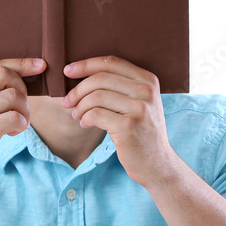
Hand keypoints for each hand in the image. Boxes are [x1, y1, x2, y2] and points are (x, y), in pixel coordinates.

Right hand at [0, 58, 45, 192]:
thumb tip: (24, 72)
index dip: (21, 64)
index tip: (40, 65)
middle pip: (5, 74)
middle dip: (22, 89)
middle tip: (20, 107)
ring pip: (13, 96)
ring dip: (25, 110)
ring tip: (19, 122)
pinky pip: (14, 117)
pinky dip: (22, 124)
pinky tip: (13, 132)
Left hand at [62, 56, 180, 187]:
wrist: (157, 163)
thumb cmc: (141, 131)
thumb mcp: (138, 103)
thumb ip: (120, 86)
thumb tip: (81, 73)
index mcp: (148, 80)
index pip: (111, 62)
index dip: (86, 64)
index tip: (68, 71)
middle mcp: (146, 91)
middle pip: (100, 78)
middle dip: (77, 90)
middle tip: (68, 102)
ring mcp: (140, 108)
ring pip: (96, 96)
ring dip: (80, 106)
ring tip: (77, 115)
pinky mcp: (129, 126)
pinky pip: (96, 114)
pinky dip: (84, 118)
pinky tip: (85, 124)